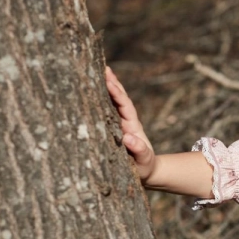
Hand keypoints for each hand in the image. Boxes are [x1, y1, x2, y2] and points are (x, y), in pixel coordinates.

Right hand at [106, 66, 156, 181]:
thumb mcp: (143, 160)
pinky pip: (105, 111)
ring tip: (98, 71)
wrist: (147, 171)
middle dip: (112, 83)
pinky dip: (100, 100)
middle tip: (103, 67)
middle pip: (119, 98)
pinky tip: (91, 91)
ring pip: (112, 102)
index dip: (117, 94)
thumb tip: (129, 138)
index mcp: (132, 125)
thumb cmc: (144, 166)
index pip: (124, 106)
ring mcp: (119, 124)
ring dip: (106, 88)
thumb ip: (139, 150)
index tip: (110, 82)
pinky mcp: (112, 129)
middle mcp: (125, 121)